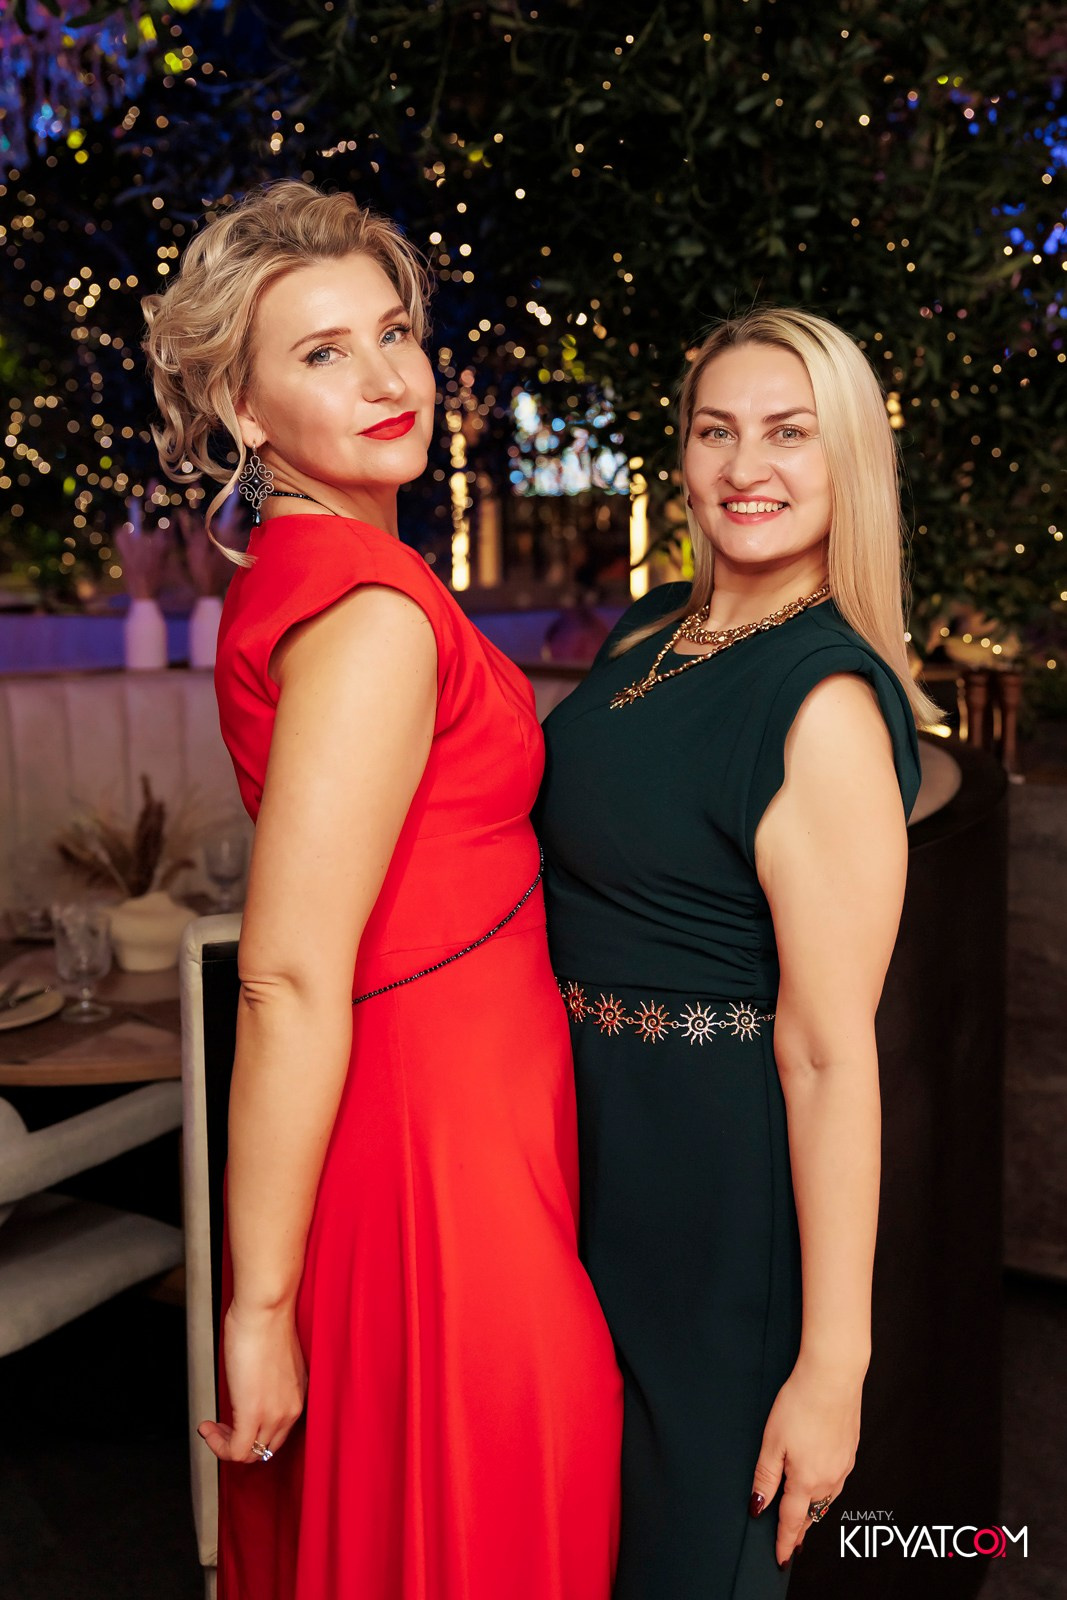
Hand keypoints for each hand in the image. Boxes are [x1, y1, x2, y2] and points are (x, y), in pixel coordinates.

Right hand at [198, 1301, 306, 1464]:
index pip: (278, 1432)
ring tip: (211, 1428)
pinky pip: (236, 1451)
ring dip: (225, 1445)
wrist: (265, 1309)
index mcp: (298, 1394)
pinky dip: (218, 1446)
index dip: (253, 1432)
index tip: (233, 1423)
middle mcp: (292, 1408)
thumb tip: (248, 1389)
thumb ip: (267, 1382)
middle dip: (239, 1442)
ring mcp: (275, 1414)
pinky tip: (207, 1428)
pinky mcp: (253, 1414)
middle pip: (266, 1448)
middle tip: (220, 1428)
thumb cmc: (266, 1321)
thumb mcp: (273, 1360)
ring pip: (251, 1454)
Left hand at [748, 1356, 862, 1566]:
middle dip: (800, 1530)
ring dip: (814, 1512)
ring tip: (804, 1519)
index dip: (785, 1541)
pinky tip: (821, 1486)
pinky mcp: (851, 1451)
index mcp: (806, 1479)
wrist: (833, 1377)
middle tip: (791, 1543)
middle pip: (812, 1514)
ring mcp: (843, 1466)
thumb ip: (766, 1477)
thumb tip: (758, 1507)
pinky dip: (826, 1492)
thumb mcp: (772, 1441)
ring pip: (827, 1500)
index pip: (793, 1521)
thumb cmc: (799, 1404)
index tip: (781, 1558)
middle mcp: (829, 1478)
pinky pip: (837, 1482)